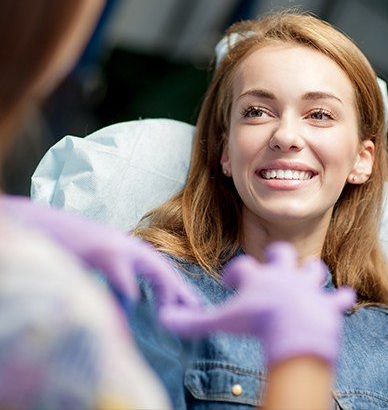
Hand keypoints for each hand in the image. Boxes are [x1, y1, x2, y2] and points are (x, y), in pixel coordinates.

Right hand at [1, 195, 200, 309]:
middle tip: (196, 310)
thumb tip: (131, 305)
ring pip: (153, 267)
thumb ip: (117, 283)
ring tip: (172, 311)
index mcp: (129, 251)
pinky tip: (134, 301)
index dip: (176, 287)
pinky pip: (122, 272)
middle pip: (163, 268)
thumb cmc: (69, 249)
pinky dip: (129, 287)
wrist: (42, 226)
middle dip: (180, 290)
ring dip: (165, 289)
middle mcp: (128, 246)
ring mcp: (116, 246)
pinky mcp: (101, 250)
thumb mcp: (99, 267)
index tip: (191, 305)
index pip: (160, 269)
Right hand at [160, 241, 355, 365]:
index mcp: (259, 277)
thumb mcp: (222, 321)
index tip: (230, 282)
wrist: (294, 328)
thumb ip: (193, 322)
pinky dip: (340, 300)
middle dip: (278, 257)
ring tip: (306, 280)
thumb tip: (164, 319)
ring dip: (311, 273)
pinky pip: (339, 298)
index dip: (235, 273)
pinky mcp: (328, 303)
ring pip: (314, 269)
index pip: (242, 266)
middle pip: (282, 253)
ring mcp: (308, 287)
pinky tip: (343, 299)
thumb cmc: (257, 322)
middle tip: (272, 268)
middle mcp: (285, 275)